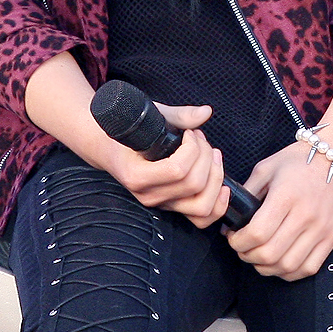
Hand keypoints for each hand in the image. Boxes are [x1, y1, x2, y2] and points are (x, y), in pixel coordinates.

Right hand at [106, 103, 229, 228]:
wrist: (110, 148)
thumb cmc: (131, 131)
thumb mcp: (151, 117)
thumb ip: (179, 116)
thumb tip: (206, 112)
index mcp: (137, 175)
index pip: (177, 170)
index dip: (193, 149)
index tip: (189, 133)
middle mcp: (149, 195)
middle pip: (194, 185)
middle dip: (206, 156)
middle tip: (200, 138)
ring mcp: (162, 204)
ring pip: (202, 206)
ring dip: (215, 177)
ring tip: (211, 155)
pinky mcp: (173, 207)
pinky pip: (201, 219)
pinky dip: (218, 205)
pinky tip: (222, 185)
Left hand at [225, 140, 332, 279]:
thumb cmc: (300, 160)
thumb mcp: (268, 167)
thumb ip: (248, 191)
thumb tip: (232, 216)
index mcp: (286, 195)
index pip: (257, 233)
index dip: (238, 242)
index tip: (233, 237)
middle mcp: (306, 215)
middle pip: (270, 254)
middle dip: (248, 256)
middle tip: (242, 248)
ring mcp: (322, 229)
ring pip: (288, 265)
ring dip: (267, 268)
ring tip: (258, 257)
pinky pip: (309, 267)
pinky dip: (290, 272)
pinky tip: (279, 263)